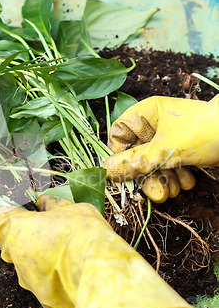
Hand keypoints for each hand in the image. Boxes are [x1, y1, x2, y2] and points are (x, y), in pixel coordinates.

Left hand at [0, 195, 203, 307]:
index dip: (5, 213)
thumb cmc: (81, 233)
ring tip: (61, 251)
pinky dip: (50, 276)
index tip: (19, 210)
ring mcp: (27, 279)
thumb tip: (44, 201)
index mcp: (17, 230)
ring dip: (38, 256)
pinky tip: (68, 271)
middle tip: (45, 228)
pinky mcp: (42, 297)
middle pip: (9, 243)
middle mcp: (16, 256)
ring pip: (25, 264)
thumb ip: (53, 206)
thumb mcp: (71, 209)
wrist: (97, 272)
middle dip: (23, 235)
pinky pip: (41, 282)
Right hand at [103, 95, 218, 202]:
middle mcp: (157, 124)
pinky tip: (187, 181)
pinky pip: (171, 165)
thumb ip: (132, 162)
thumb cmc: (203, 134)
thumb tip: (105, 170)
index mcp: (147, 113)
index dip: (119, 155)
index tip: (123, 174)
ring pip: (154, 163)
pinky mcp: (184, 149)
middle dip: (147, 176)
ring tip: (173, 190)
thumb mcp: (163, 151)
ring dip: (162, 180)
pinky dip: (177, 176)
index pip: (119, 134)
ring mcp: (171, 137)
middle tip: (154, 194)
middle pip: (137, 154)